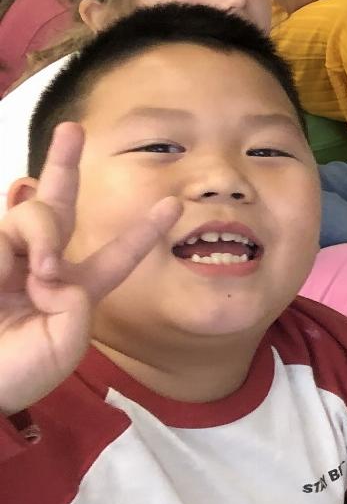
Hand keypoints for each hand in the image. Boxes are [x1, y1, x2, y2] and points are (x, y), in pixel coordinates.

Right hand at [0, 124, 181, 414]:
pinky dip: (9, 250)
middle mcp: (40, 269)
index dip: (141, 232)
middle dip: (64, 164)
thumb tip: (56, 271)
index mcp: (74, 292)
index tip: (172, 205)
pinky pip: (1, 233)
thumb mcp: (62, 348)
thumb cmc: (16, 375)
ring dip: (41, 234)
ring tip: (34, 275)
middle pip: (58, 206)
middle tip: (71, 128)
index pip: (115, 257)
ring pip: (32, 215)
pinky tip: (5, 276)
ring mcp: (5, 260)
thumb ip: (76, 307)